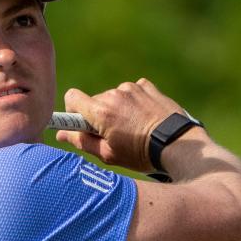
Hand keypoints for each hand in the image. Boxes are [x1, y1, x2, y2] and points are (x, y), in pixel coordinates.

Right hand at [55, 78, 185, 171]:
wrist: (178, 145)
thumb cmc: (141, 154)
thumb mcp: (108, 154)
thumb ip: (81, 141)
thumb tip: (62, 134)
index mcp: (101, 111)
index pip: (72, 97)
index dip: (72, 112)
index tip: (80, 124)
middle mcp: (114, 94)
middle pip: (94, 101)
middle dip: (99, 115)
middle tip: (114, 135)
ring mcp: (132, 88)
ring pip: (113, 97)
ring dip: (118, 109)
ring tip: (134, 128)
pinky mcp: (147, 86)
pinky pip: (132, 92)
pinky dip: (134, 103)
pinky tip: (145, 118)